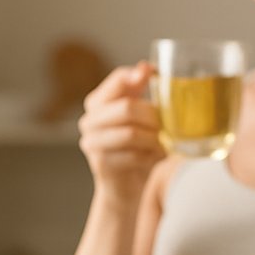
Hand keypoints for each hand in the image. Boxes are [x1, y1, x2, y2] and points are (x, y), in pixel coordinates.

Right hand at [77, 61, 164, 205]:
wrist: (124, 188)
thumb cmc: (135, 148)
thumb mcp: (139, 116)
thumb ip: (140, 91)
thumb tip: (146, 66)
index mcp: (97, 103)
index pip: (117, 80)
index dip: (137, 77)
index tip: (154, 76)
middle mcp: (89, 121)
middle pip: (126, 108)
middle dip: (152, 116)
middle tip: (166, 125)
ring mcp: (92, 143)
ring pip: (130, 134)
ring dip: (153, 139)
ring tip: (163, 143)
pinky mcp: (101, 164)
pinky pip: (133, 155)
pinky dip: (149, 156)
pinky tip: (155, 157)